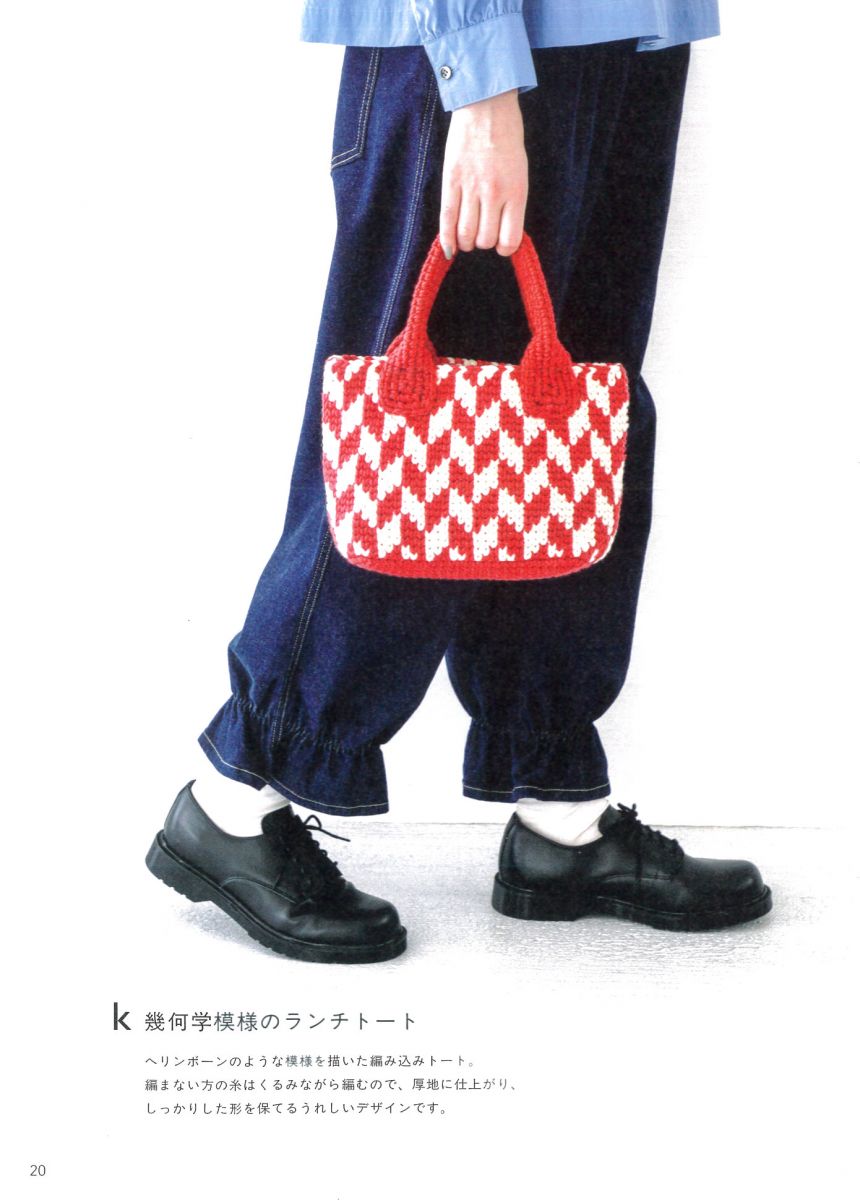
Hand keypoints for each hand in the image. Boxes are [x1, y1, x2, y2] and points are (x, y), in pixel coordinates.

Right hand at [440, 89, 527, 257]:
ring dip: (466, 242)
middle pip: (485, 239)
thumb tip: (502, 234)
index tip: (500, 242)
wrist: (486, 107)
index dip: (504, 247)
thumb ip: (512, 203)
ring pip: (466, 234)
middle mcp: (494, 192)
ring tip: (466, 235)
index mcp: (516, 191)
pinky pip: (447, 219)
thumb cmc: (506, 139)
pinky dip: (447, 239)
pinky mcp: (450, 180)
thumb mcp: (519, 172)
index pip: (509, 239)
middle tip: (482, 232)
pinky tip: (450, 248)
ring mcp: (471, 187)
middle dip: (483, 242)